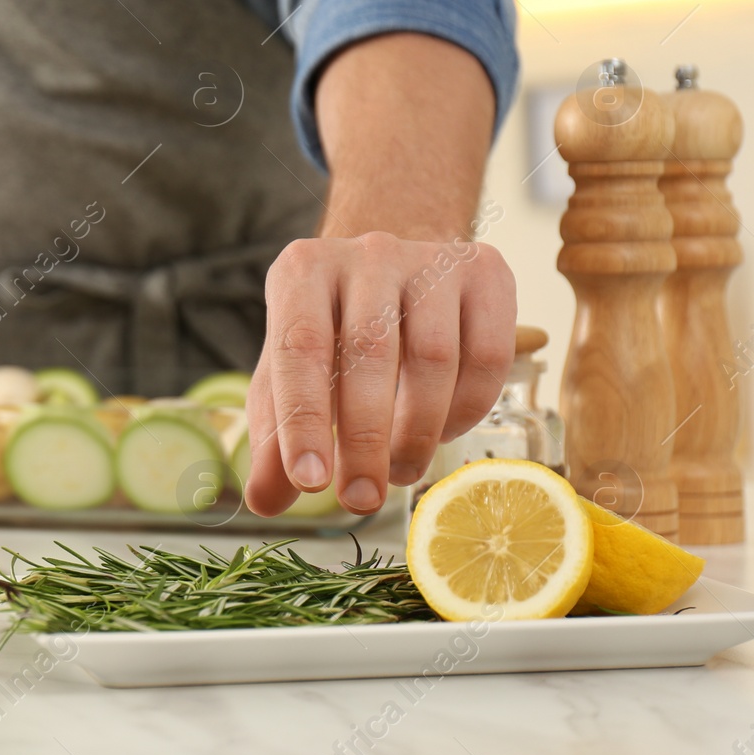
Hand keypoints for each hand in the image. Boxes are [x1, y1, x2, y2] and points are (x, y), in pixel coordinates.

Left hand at [243, 233, 516, 516]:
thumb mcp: (290, 375)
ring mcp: (430, 257)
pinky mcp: (486, 271)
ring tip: (400, 471)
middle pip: (369, 352)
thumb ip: (274, 435)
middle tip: (361, 499)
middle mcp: (366, 253)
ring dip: (418, 431)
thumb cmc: (331, 331)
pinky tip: (443, 432)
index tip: (310, 482)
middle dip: (364, 440)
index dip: (304, 420)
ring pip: (434, 357)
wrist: (395, 271)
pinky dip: (467, 409)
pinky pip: (487, 355)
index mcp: (302, 271)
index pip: (299, 347)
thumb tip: (266, 501)